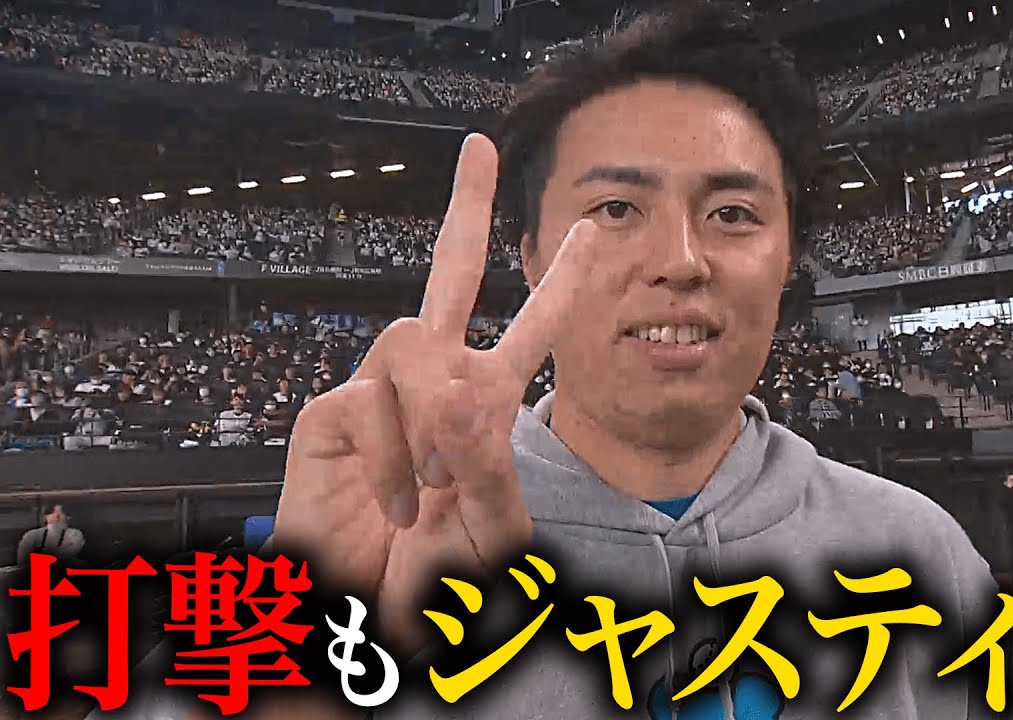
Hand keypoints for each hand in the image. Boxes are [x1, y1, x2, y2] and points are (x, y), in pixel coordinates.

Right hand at [274, 134, 598, 652]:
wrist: (367, 613)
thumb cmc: (433, 577)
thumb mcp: (491, 527)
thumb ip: (493, 464)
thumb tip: (462, 396)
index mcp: (487, 404)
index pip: (530, 329)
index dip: (562, 283)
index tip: (591, 230)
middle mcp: (434, 386)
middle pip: (449, 276)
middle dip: (465, 208)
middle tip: (478, 148)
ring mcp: (382, 395)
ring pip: (410, 342)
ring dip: (430, 420)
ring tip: (434, 488)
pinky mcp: (333, 414)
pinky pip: (369, 403)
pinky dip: (395, 465)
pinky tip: (400, 505)